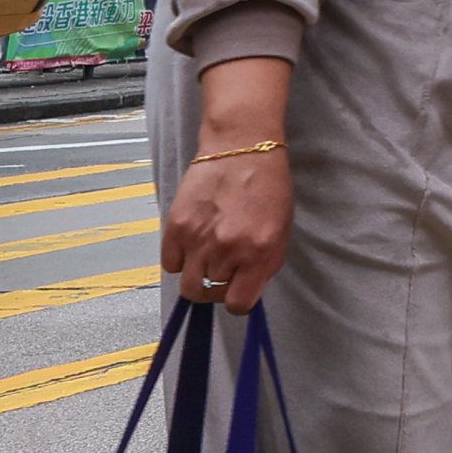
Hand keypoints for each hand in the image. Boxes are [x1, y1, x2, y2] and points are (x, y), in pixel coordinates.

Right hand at [164, 58, 293, 310]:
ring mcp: (198, 239)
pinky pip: (170, 264)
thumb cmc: (269, 188)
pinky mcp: (175, 226)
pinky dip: (179, 260)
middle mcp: (227, 249)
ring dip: (197, 278)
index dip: (239, 302)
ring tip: (207, 260)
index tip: (238, 292)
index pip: (240, 303)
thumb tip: (248, 290)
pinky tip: (192, 244)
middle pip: (210, 295)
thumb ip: (265, 264)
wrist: (241, 148)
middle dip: (217, 289)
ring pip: (187, 285)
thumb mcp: (281, 229)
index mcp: (259, 252)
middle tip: (222, 273)